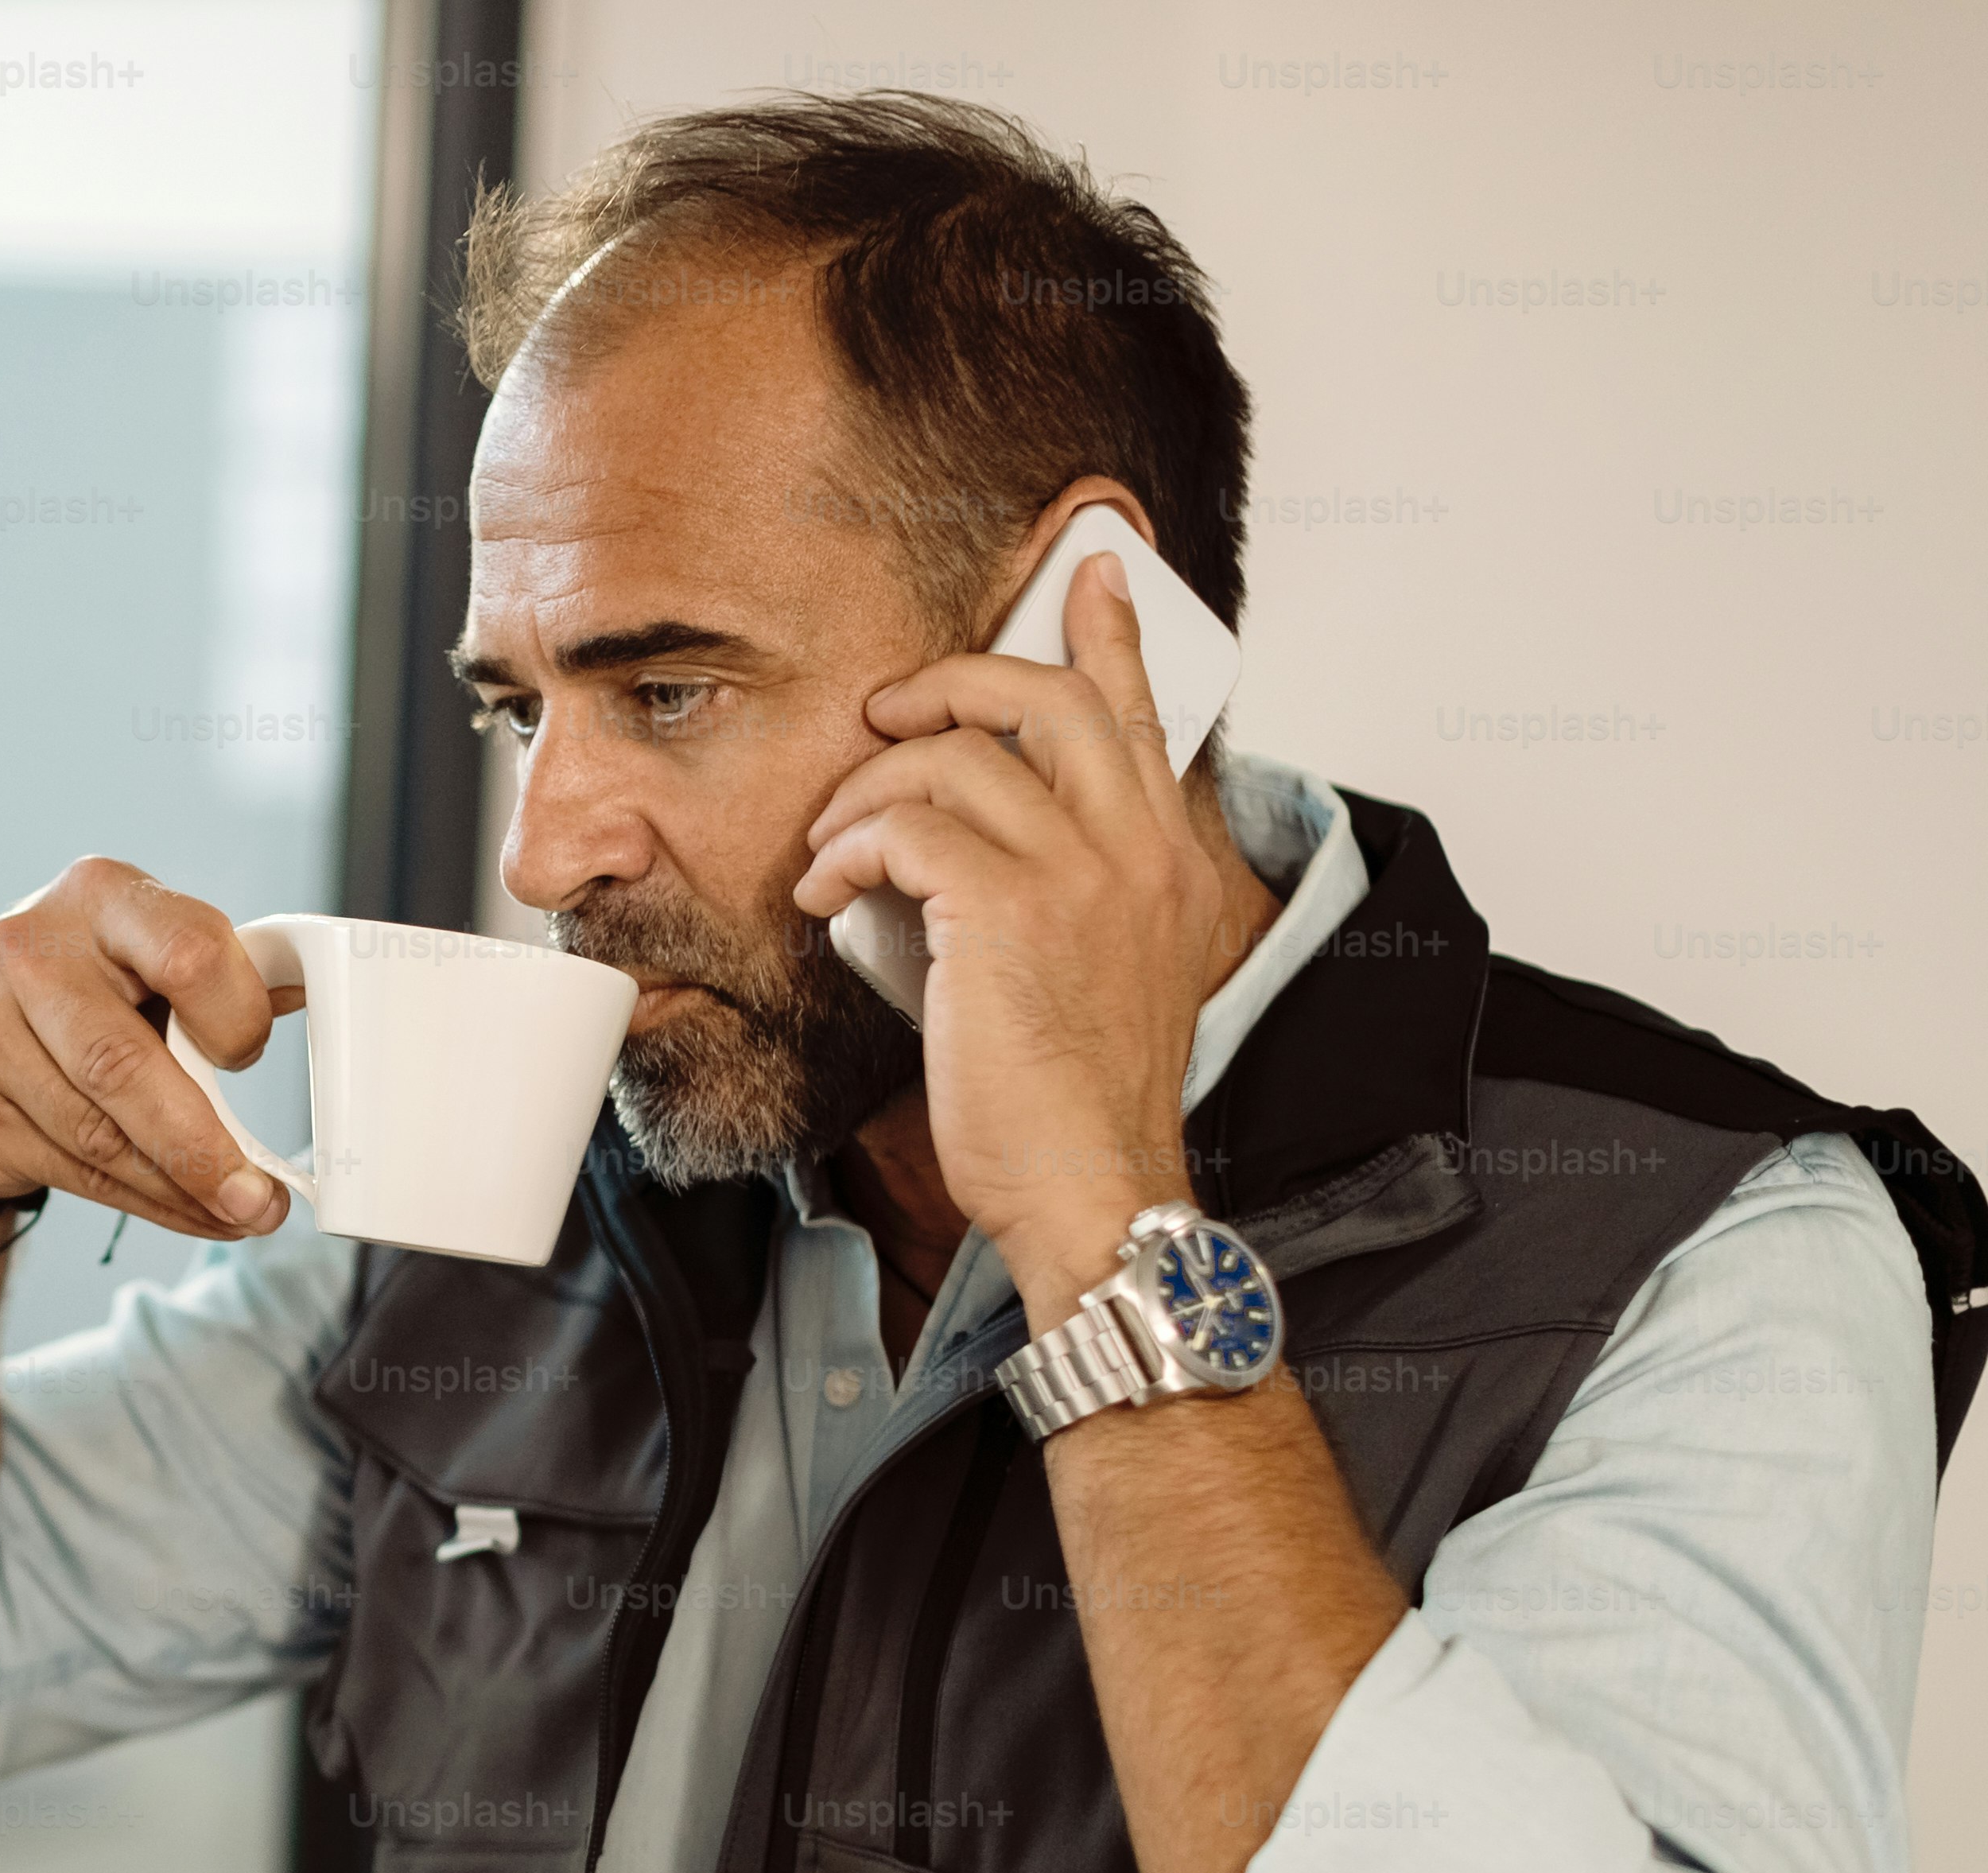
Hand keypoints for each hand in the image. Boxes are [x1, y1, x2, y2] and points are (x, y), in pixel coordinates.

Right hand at [0, 858, 287, 1237]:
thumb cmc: (93, 986)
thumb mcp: (152, 954)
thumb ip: (224, 977)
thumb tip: (319, 1001)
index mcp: (99, 895)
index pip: (189, 954)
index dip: (235, 1020)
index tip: (250, 1058)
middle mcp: (28, 952)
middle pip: (125, 1065)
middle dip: (203, 1148)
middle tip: (258, 1201)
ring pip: (98, 1137)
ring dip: (180, 1190)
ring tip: (235, 1213)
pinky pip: (72, 1175)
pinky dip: (142, 1203)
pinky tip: (183, 1210)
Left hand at [789, 549, 1237, 1317]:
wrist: (1092, 1182)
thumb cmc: (1079, 1099)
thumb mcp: (1109, 975)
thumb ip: (1080, 895)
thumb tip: (990, 851)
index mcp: (1169, 860)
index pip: (1141, 712)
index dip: (1108, 630)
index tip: (1085, 569)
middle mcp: (1138, 848)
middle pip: (1045, 695)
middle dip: (949, 681)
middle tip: (888, 712)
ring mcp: (1079, 871)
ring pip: (955, 757)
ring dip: (867, 793)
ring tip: (834, 847)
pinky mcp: (1006, 907)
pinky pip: (905, 828)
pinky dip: (847, 849)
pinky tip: (824, 890)